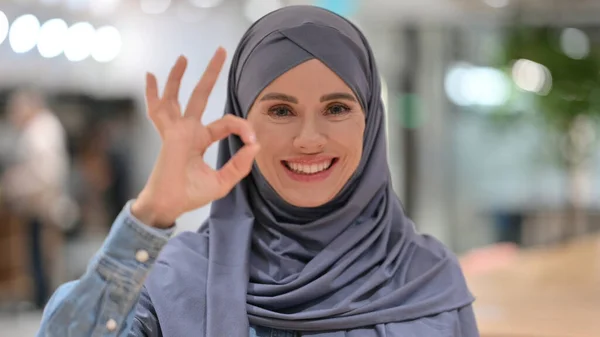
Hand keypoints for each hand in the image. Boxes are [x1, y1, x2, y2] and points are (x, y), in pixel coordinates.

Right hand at [132, 48, 259, 227]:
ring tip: (184, 57)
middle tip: (221, 50)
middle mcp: (189, 130)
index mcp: (201, 139)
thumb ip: (240, 165)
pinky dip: (153, 93)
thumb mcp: (224, 181)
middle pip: (201, 95)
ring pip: (177, 97)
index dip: (243, 128)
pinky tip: (151, 76)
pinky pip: (159, 111)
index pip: (226, 123)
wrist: (171, 205)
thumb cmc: (192, 194)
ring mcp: (177, 130)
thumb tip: (255, 145)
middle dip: (211, 73)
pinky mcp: (170, 134)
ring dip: (179, 77)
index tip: (253, 141)